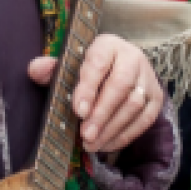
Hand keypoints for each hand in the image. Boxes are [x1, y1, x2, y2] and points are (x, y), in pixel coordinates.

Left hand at [28, 34, 162, 153]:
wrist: (121, 67)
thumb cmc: (91, 69)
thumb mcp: (70, 64)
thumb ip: (52, 68)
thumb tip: (35, 69)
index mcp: (108, 45)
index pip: (99, 62)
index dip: (88, 87)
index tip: (78, 110)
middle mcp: (132, 58)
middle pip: (121, 86)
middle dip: (102, 113)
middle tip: (85, 135)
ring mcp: (148, 78)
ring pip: (134, 104)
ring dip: (112, 128)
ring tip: (92, 143)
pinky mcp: (155, 98)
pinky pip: (145, 119)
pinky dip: (125, 135)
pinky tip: (107, 144)